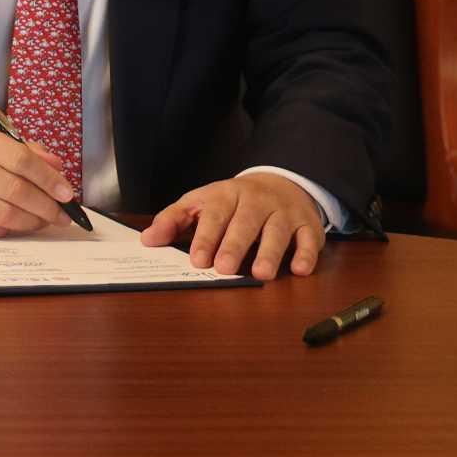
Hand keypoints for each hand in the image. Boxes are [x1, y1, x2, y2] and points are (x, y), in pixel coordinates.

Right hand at [0, 124, 76, 239]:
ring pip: (3, 216)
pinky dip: (8, 231)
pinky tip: (15, 225)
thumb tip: (57, 168)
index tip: (67, 194)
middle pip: (15, 191)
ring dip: (31, 222)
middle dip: (46, 207)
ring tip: (43, 221)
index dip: (49, 180)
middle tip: (61, 215)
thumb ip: (26, 152)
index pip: (21, 160)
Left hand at [139, 170, 323, 279]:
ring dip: (270, 252)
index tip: (197, 259)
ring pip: (278, 230)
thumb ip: (174, 220)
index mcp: (225, 195)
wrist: (281, 182)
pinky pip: (310, 238)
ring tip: (261, 274)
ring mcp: (284, 212)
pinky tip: (300, 269)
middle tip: (224, 269)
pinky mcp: (307, 224)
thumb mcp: (201, 202)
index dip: (206, 236)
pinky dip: (307, 254)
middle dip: (234, 245)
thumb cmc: (233, 201)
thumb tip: (147, 240)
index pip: (214, 214)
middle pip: (245, 222)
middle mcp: (256, 201)